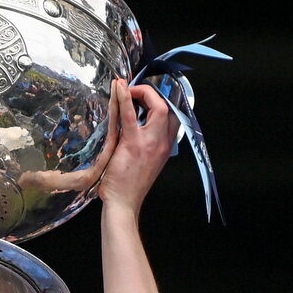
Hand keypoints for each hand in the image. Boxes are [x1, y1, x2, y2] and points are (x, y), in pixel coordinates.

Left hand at [97, 78, 178, 215]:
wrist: (123, 204)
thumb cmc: (130, 187)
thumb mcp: (146, 164)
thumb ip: (147, 146)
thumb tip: (139, 131)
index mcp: (165, 147)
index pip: (173, 118)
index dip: (162, 103)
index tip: (147, 99)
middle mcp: (162, 143)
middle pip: (168, 108)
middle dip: (153, 94)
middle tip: (135, 92)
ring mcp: (150, 142)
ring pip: (157, 106)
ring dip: (142, 93)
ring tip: (126, 89)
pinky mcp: (133, 143)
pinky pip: (130, 114)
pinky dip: (125, 98)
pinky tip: (119, 88)